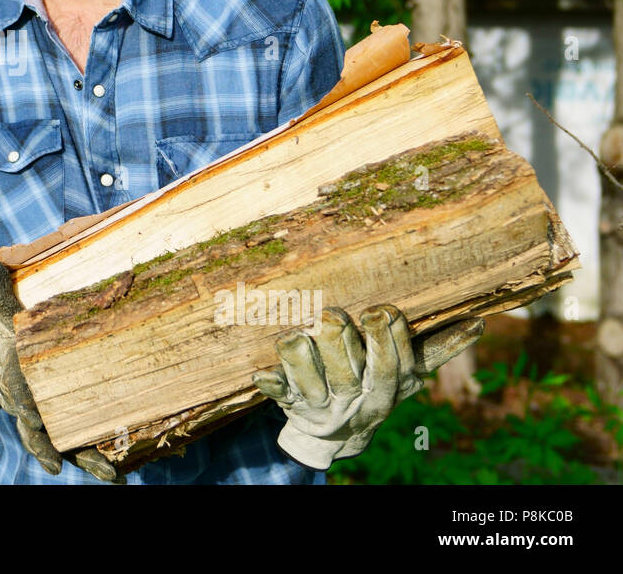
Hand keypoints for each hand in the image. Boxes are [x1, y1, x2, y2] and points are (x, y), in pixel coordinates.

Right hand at [0, 255, 121, 482]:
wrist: (2, 347)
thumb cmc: (5, 325)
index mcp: (10, 373)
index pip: (11, 389)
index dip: (19, 400)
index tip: (27, 410)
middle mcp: (24, 401)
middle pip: (33, 428)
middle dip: (45, 444)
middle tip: (58, 460)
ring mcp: (44, 415)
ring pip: (61, 443)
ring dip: (83, 460)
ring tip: (109, 474)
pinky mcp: (64, 421)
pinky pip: (79, 444)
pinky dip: (97, 458)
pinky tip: (121, 471)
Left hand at [252, 304, 483, 469]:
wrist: (335, 433)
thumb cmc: (374, 386)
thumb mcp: (407, 374)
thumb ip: (436, 349)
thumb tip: (481, 323)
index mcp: (385, 389)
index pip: (392, 366)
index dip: (387, 340)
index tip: (382, 310)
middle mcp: (353, 398)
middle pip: (348, 372)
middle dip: (341, 343)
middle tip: (333, 315)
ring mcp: (320, 404)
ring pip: (310, 382)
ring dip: (301, 358)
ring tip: (294, 333)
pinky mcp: (290, 404)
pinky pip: (279, 396)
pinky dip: (271, 386)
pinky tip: (262, 374)